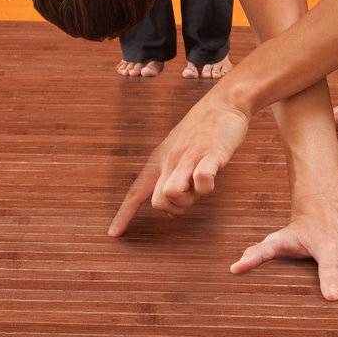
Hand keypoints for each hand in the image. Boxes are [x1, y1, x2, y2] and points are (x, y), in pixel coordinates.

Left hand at [107, 90, 250, 234]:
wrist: (223, 102)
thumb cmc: (202, 129)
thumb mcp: (178, 149)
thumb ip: (172, 172)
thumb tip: (171, 197)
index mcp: (160, 160)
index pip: (136, 192)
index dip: (124, 214)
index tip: (114, 234)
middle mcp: (170, 160)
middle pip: (158, 202)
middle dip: (175, 209)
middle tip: (191, 195)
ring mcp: (189, 157)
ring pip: (173, 193)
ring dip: (190, 200)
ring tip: (201, 186)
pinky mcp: (210, 154)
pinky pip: (201, 179)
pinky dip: (207, 187)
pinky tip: (213, 176)